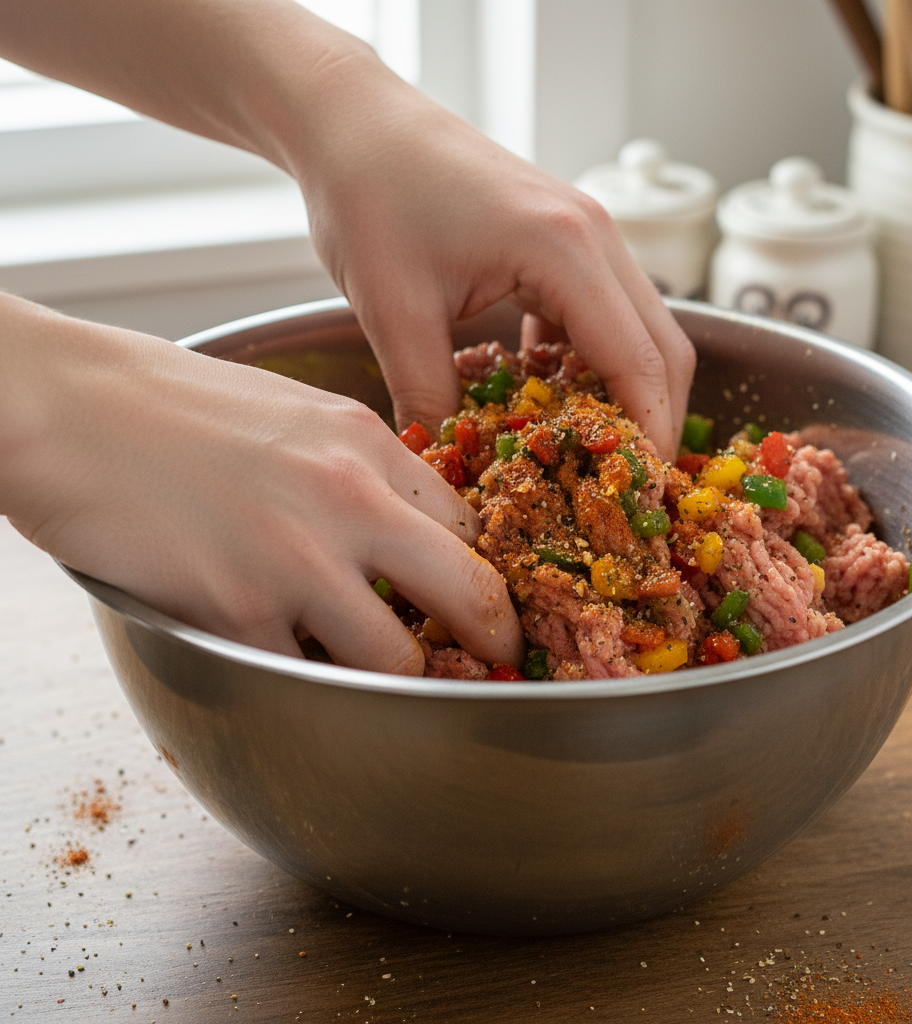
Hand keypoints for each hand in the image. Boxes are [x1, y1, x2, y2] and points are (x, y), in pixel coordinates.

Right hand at [1, 295, 522, 673]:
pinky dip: (303, 679)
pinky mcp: (236, 610)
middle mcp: (349, 499)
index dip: (489, 570)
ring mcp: (297, 559)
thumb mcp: (291, 412)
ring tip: (378, 675)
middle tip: (494, 662)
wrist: (60, 403)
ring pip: (397, 661)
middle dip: (494, 640)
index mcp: (366, 442)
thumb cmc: (166, 403)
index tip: (489, 600)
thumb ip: (357, 468)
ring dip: (396, 678)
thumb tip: (399, 526)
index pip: (471, 524)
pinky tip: (287, 657)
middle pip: (470, 595)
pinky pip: (301, 676)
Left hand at [287, 52, 695, 461]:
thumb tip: (447, 474)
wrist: (352, 120)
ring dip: (623, 393)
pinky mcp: (564, 238)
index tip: (635, 500)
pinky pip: (601, 313)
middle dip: (652, 423)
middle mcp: (595, 237)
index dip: (647, 439)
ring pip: (640, 330)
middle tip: (621, 489)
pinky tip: (548, 396)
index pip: (641, 363)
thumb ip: (428, 400)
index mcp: (566, 250)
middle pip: (664, 348)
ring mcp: (586, 233)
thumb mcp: (393, 312)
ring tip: (586, 453)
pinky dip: (590, 361)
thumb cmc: (369, 196)